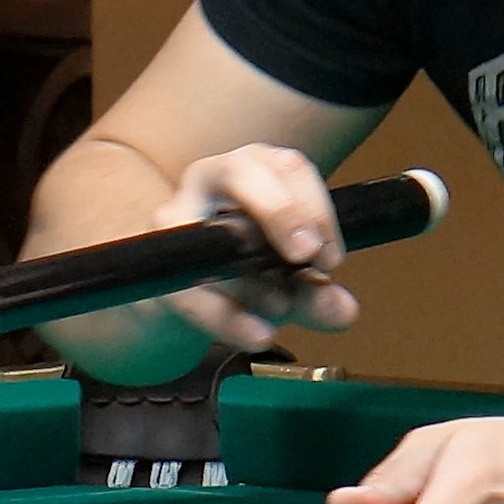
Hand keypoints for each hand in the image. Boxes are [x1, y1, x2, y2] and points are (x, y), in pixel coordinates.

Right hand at [156, 146, 359, 358]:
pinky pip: (192, 290)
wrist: (183, 300)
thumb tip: (344, 310)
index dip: (316, 208)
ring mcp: (174, 216)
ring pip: (208, 231)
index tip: (331, 259)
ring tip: (282, 308)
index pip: (288, 167)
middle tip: (307, 255)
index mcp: (253, 169)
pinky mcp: (159, 264)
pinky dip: (226, 318)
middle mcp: (209, 179)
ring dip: (250, 277)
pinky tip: (257, 336)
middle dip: (279, 209)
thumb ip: (317, 295)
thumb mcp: (288, 284)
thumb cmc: (242, 274)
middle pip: (239, 170)